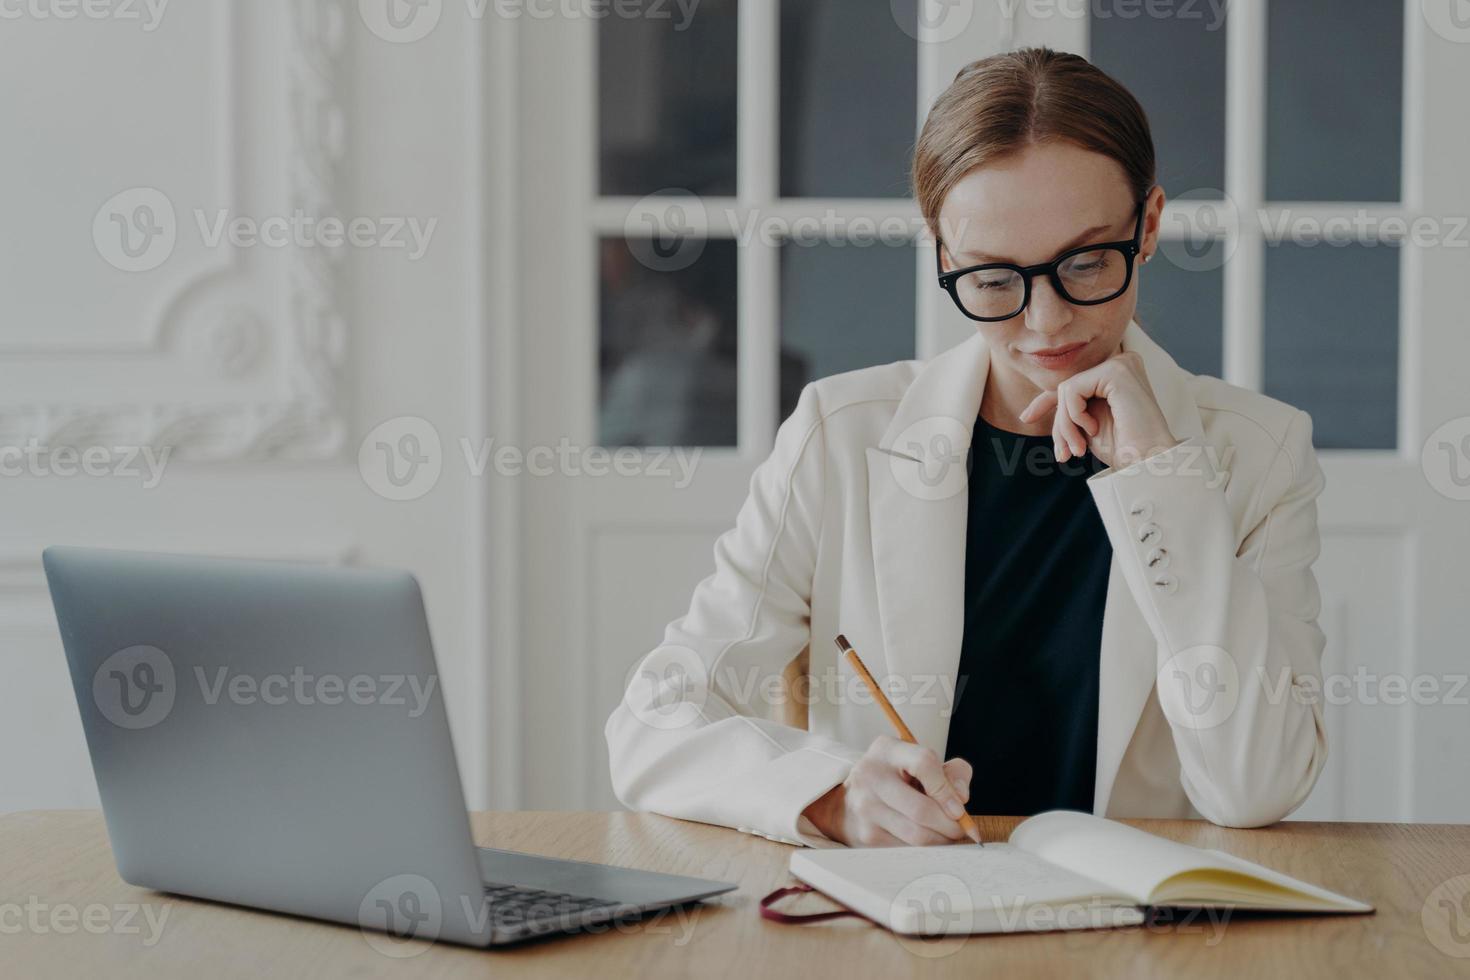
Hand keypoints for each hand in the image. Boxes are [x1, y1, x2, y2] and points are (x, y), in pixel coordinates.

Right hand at [802, 736, 973, 845]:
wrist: (852, 799)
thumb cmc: (896, 778)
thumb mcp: (919, 763)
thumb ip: (951, 773)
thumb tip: (961, 798)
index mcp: (887, 750)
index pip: (923, 763)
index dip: (946, 788)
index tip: (959, 808)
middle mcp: (871, 776)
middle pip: (922, 809)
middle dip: (950, 825)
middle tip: (960, 829)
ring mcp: (865, 807)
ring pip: (917, 835)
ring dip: (940, 841)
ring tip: (946, 836)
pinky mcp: (866, 835)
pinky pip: (907, 849)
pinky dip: (924, 850)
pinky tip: (927, 842)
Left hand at [1019, 350, 1178, 468]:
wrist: (1145, 463)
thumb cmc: (1123, 448)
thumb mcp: (1087, 425)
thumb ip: (1069, 409)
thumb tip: (1031, 409)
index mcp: (1118, 374)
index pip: (1074, 384)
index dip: (1046, 401)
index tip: (1026, 417)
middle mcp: (1122, 362)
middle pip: (1067, 388)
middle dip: (1060, 424)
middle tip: (1064, 454)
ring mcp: (1120, 364)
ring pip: (1066, 390)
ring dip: (1065, 425)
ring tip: (1079, 448)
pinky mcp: (1115, 371)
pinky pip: (1072, 390)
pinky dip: (1073, 415)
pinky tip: (1092, 430)